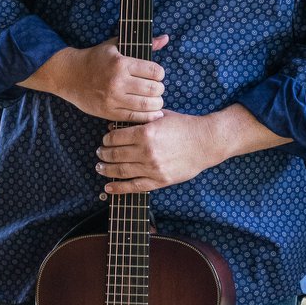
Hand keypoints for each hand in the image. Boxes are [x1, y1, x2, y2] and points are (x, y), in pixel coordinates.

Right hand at [29, 35, 167, 121]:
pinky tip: (150, 112)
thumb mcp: (116, 46)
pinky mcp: (109, 112)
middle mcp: (118, 82)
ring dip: (156, 103)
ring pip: (147, 105)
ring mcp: (113, 99)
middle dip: (159, 89)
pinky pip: (135, 117)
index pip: (155, 71)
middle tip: (156, 89)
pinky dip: (147, 117)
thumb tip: (165, 38)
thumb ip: (143, 44)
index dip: (160, 74)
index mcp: (121, 64)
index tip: (156, 75)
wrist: (69, 75)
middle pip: (154, 89)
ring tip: (154, 100)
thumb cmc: (95, 59)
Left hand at [96, 111, 217, 192]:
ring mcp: (152, 168)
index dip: (106, 140)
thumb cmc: (184, 126)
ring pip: (121, 171)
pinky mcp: (160, 180)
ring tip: (99, 167)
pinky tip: (108, 188)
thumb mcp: (159, 116)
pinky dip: (119, 188)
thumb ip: (138, 120)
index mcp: (145, 133)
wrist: (206, 142)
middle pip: (115, 155)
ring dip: (106, 170)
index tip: (105, 140)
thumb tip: (114, 126)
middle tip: (99, 153)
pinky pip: (134, 186)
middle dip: (103, 154)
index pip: (115, 138)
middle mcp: (146, 151)